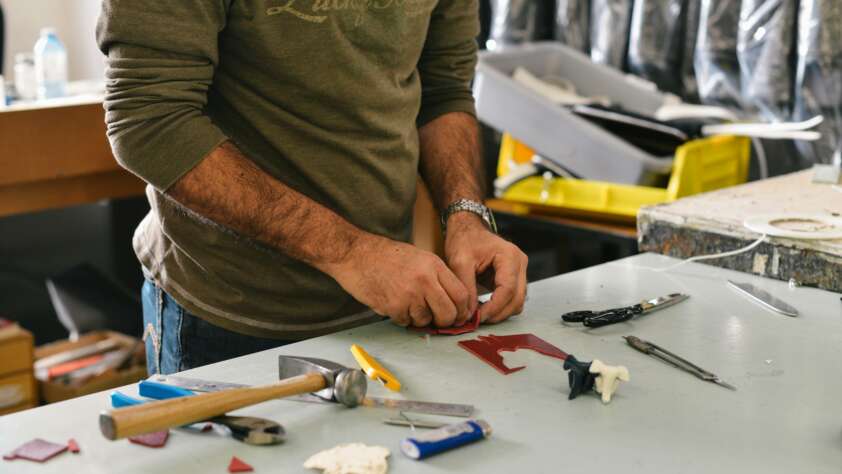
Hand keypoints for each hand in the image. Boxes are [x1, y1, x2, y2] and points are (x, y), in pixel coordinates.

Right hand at [325, 234, 469, 327]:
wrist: (355, 254)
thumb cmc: (386, 256)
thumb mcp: (419, 258)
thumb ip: (437, 277)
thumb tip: (453, 301)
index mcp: (434, 265)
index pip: (461, 294)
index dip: (463, 310)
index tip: (460, 315)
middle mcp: (424, 280)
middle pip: (449, 313)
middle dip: (446, 321)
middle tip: (440, 320)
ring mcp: (409, 294)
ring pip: (427, 321)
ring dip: (420, 319)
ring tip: (408, 304)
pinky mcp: (393, 307)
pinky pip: (406, 323)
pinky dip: (402, 318)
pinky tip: (395, 303)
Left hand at [444, 213, 527, 323]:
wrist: (467, 229)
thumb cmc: (464, 240)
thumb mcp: (460, 261)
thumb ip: (465, 287)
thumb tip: (469, 313)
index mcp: (509, 256)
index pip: (508, 289)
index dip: (494, 308)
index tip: (477, 317)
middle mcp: (520, 263)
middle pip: (517, 299)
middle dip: (498, 313)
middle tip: (477, 320)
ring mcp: (520, 270)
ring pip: (518, 302)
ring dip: (500, 312)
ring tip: (479, 315)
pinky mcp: (515, 277)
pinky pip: (513, 298)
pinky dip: (501, 307)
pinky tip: (484, 308)